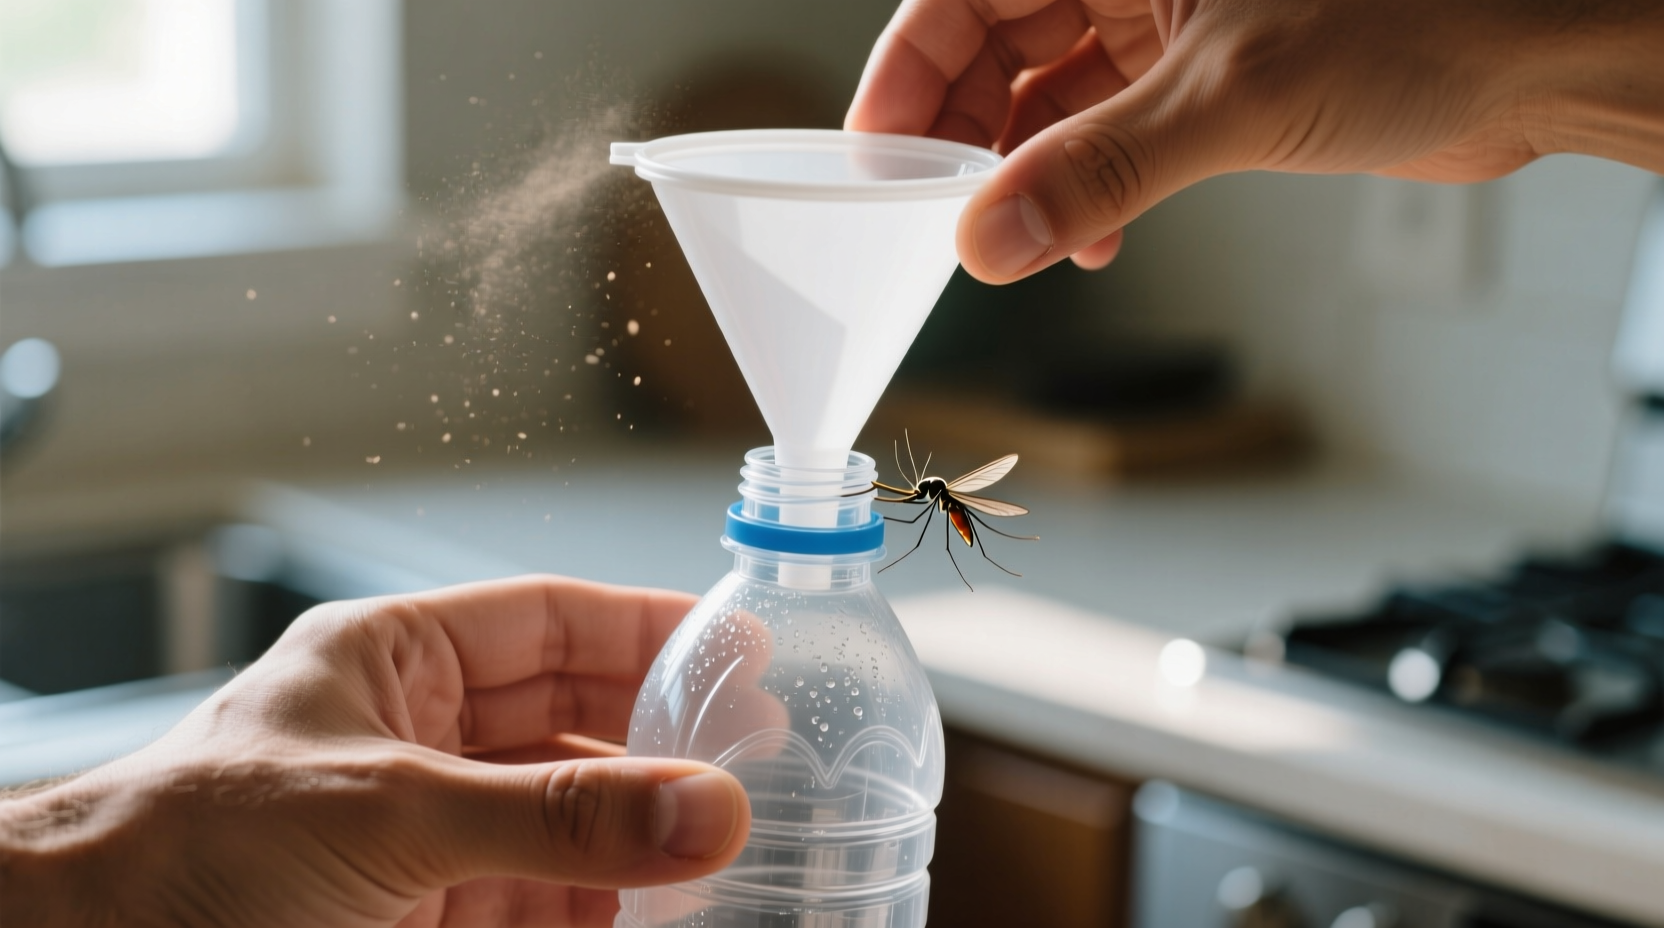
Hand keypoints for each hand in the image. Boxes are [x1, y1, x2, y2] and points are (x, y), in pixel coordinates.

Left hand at [0, 577, 748, 927]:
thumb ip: (555, 818)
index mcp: (397, 661)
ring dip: (640, 838)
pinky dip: (601, 911)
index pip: (555, 621)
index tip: (742, 650)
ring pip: (567, 821)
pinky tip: (650, 912)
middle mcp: (420, 739)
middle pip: (576, 723)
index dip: (651, 628)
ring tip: (722, 850)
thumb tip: (703, 807)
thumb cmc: (181, 856)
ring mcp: (427, 834)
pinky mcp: (428, 919)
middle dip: (661, 745)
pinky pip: (541, 902)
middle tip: (758, 764)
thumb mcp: (389, 816)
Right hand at [847, 0, 1663, 280]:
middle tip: (944, 217)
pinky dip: (1087, 189)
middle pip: (992, 45)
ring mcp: (1162, 23)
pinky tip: (1094, 239)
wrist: (1529, 58)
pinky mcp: (1198, 78)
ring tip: (1030, 240)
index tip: (874, 160)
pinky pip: (1103, 134)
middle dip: (964, 137)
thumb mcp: (1232, 97)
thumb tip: (990, 238)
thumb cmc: (1417, 15)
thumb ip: (1099, 169)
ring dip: (1027, 177)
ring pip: (1046, 97)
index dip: (906, 74)